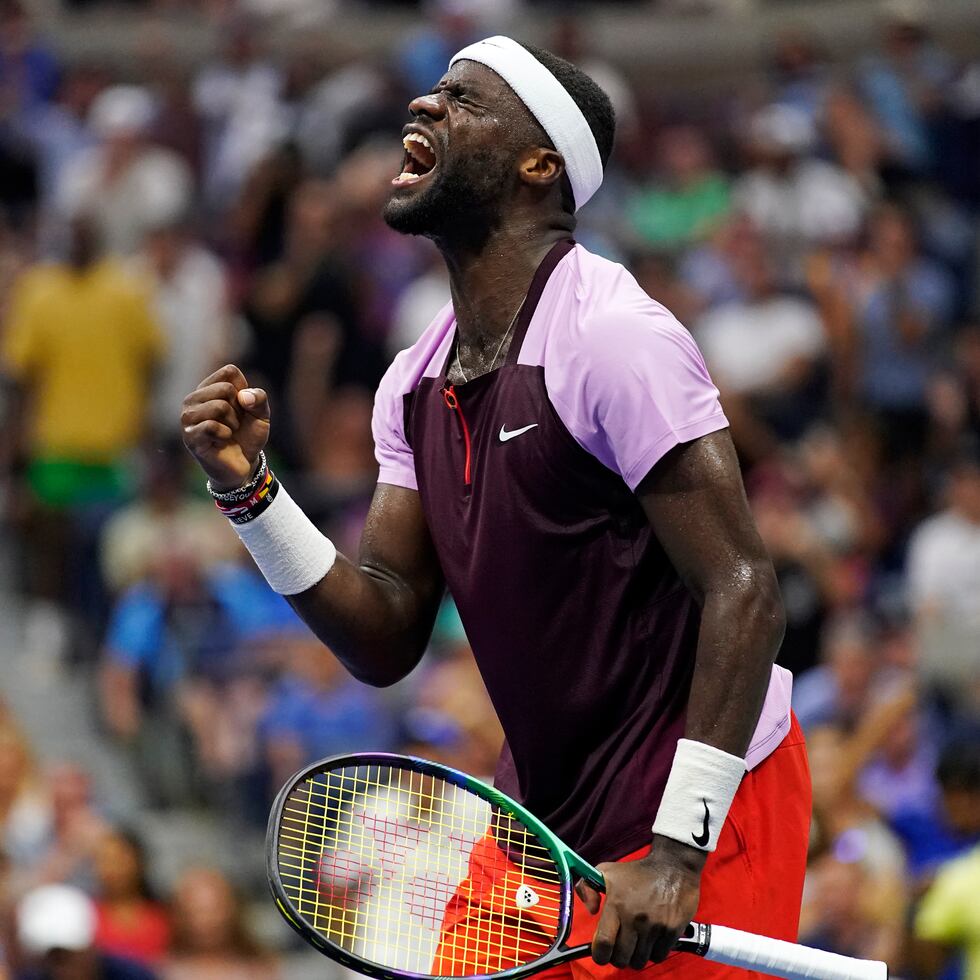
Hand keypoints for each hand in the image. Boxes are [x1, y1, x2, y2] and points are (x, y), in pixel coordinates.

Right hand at [181, 364, 270, 491]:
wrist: (245, 465)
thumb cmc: (248, 435)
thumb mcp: (262, 414)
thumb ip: (259, 399)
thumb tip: (243, 396)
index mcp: (208, 387)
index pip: (230, 372)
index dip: (245, 392)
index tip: (242, 408)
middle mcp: (193, 399)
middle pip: (225, 388)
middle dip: (239, 409)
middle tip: (235, 424)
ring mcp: (188, 418)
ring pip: (218, 406)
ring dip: (232, 423)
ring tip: (229, 432)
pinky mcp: (190, 436)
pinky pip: (212, 426)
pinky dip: (225, 435)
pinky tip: (222, 441)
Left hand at [576, 836, 704, 968]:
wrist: (673, 867)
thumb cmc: (637, 871)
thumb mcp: (606, 871)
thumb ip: (587, 887)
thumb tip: (591, 910)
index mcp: (616, 904)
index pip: (604, 943)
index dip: (599, 954)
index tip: (601, 953)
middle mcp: (635, 918)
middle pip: (621, 958)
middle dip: (617, 957)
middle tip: (619, 948)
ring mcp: (654, 926)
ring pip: (639, 960)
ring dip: (635, 956)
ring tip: (635, 944)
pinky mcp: (671, 931)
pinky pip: (658, 956)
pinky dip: (653, 953)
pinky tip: (650, 941)